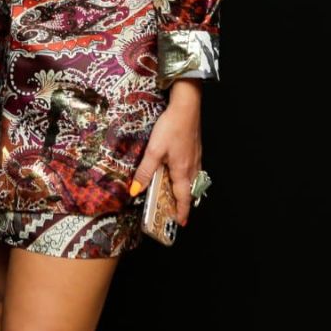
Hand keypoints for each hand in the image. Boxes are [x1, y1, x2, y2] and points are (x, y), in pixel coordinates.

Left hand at [131, 78, 202, 226]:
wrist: (186, 107)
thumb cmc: (171, 128)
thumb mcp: (154, 150)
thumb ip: (145, 171)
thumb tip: (135, 191)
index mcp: (182, 171)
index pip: (183, 199)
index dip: (181, 212)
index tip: (180, 223)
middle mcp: (192, 167)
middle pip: (189, 191)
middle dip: (183, 202)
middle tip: (175, 210)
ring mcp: (196, 157)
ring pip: (192, 180)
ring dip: (185, 190)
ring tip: (176, 194)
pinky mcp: (196, 148)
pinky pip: (193, 169)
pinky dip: (187, 176)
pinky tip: (180, 170)